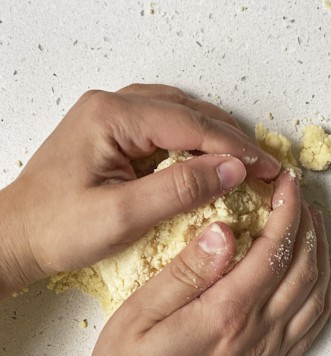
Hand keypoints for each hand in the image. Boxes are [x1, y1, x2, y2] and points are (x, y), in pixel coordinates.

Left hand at [0, 84, 279, 295]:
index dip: (233, 147)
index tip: (267, 168)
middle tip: (264, 166)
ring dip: (214, 137)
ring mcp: (112, 116)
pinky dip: (193, 141)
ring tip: (244, 162)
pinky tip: (208, 158)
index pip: (189, 125)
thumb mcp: (121, 215)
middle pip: (188, 113)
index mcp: (111, 118)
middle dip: (229, 140)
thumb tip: (232, 170)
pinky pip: (164, 127)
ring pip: (179, 116)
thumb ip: (179, 189)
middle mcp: (113, 107)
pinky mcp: (114, 133)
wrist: (19, 235)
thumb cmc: (58, 229)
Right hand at [89, 172, 330, 355]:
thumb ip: (184, 272)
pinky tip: (315, 272)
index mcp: (225, 312)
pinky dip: (322, 289)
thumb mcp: (139, 315)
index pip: (273, 249)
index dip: (286, 210)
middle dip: (307, 222)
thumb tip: (221, 232)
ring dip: (320, 251)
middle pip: (303, 266)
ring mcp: (269, 349)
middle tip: (297, 194)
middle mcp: (257, 330)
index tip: (285, 183)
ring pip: (316, 291)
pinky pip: (314, 322)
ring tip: (310, 223)